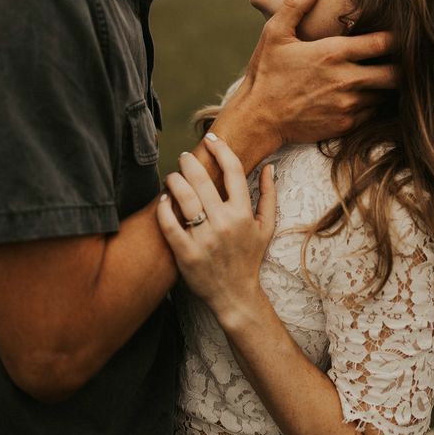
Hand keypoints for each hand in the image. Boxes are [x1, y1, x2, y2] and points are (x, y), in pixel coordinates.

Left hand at [156, 134, 275, 324]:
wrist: (235, 295)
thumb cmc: (249, 258)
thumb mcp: (266, 228)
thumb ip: (269, 196)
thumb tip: (269, 167)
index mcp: (244, 213)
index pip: (233, 171)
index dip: (221, 149)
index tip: (212, 139)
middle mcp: (224, 223)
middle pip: (202, 180)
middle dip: (190, 162)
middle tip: (185, 157)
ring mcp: (204, 239)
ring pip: (184, 198)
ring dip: (174, 180)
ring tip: (173, 176)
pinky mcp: (186, 253)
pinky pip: (169, 224)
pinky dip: (164, 208)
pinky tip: (164, 200)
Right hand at [239, 0, 396, 146]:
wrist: (257, 119)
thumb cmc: (266, 73)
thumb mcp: (275, 33)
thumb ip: (298, 4)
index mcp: (333, 53)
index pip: (383, 43)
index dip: (398, 37)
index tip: (402, 33)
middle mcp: (346, 80)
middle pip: (396, 73)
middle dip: (402, 65)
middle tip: (401, 58)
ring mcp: (348, 105)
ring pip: (386, 94)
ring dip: (387, 85)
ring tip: (383, 74)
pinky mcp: (346, 125)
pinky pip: (373, 113)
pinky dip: (374, 103)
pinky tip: (365, 94)